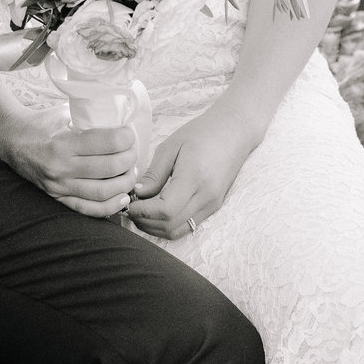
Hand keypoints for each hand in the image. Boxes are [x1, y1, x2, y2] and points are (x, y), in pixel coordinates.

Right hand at [3, 112, 140, 218]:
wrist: (11, 140)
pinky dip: (110, 206)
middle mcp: (61, 168)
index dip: (126, 138)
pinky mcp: (57, 198)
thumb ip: (91, 116)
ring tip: (130, 171)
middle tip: (132, 151)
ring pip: (104, 192)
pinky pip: (88, 209)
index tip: (129, 133)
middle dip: (130, 159)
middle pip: (110, 168)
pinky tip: (122, 196)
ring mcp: (59, 186)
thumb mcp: (64, 112)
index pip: (108, 143)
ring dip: (125, 182)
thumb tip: (123, 118)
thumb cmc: (42, 124)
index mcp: (63, 142)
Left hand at [129, 103, 265, 239]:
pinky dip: (167, 225)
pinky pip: (187, 226)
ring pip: (177, 231)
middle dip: (144, 222)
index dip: (142, 212)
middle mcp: (206, 196)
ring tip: (140, 212)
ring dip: (155, 228)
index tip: (129, 203)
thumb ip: (154, 174)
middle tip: (129, 208)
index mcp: (194, 177)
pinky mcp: (213, 208)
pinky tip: (155, 213)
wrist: (234, 132)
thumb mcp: (171, 146)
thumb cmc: (201, 133)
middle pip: (170, 225)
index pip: (165, 209)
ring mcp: (212, 205)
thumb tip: (138, 194)